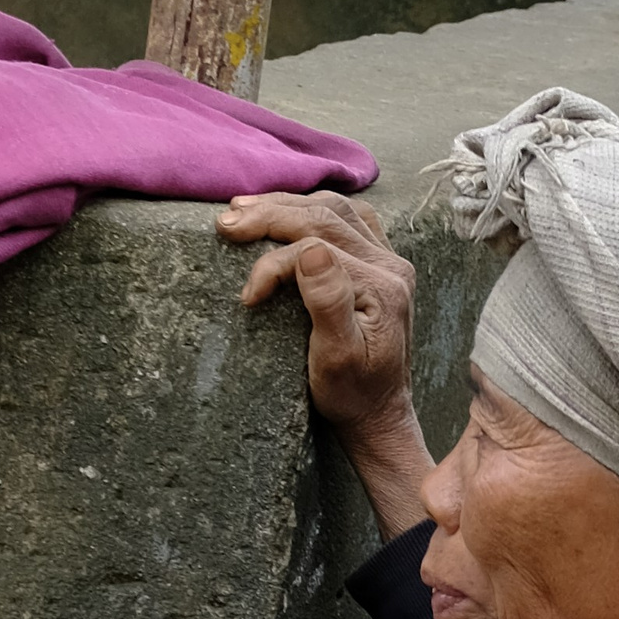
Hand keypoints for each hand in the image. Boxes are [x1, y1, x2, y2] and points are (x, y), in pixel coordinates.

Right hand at [218, 192, 433, 534]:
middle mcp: (390, 266)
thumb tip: (310, 250)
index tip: (248, 296)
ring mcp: (388, 261)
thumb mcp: (336, 358)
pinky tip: (286, 210)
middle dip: (270, 215)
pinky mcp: (380, 264)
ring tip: (244, 209)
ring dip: (287, 204)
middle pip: (324, 217)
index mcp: (382, 285)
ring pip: (334, 210)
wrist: (377, 415)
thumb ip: (327, 302)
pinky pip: (346, 218)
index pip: (316, 248)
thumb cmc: (351, 395)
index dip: (273, 263)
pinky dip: (311, 209)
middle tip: (227, 222)